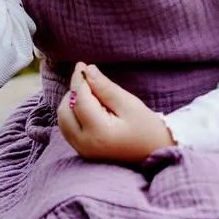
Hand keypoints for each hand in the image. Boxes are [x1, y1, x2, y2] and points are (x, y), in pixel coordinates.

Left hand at [56, 63, 174, 162]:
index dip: (79, 81)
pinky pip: (68, 128)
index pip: (79, 100)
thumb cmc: (146, 127)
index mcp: (98, 132)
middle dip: (74, 92)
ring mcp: (82, 150)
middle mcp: (85, 144)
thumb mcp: (129, 104)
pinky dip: (73, 114)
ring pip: (63, 119)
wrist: (155, 152)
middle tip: (91, 82)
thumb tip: (87, 70)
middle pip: (65, 110)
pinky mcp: (82, 151)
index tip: (82, 66)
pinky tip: (89, 107)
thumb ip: (105, 87)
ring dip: (71, 102)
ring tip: (92, 95)